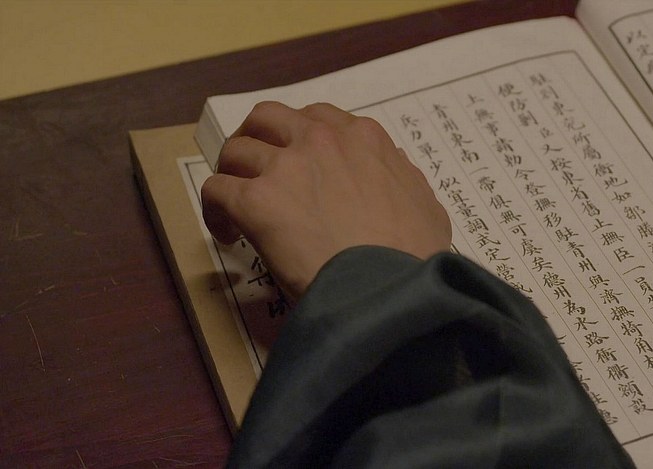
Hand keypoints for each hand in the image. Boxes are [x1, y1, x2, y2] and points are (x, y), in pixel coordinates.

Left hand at [201, 101, 451, 298]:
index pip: (319, 118)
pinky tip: (228, 234)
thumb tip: (394, 169)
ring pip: (236, 150)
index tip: (300, 164)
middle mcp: (322, 141)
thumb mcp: (427, 207)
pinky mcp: (256, 200)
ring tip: (236, 205)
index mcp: (365, 139)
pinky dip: (215, 209)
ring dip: (233, 174)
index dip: (301, 139)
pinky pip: (216, 189)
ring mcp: (286, 167)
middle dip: (256, 138)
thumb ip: (405, 181)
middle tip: (255, 169)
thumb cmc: (415, 256)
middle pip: (269, 118)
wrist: (391, 288)